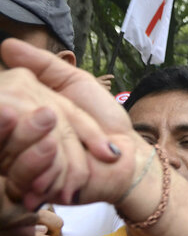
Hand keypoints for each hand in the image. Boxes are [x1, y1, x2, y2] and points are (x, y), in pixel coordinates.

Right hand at [0, 39, 138, 208]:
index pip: (5, 107)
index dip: (8, 107)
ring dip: (33, 150)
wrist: (129, 156)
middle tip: (50, 118)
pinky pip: (22, 181)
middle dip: (24, 127)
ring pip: (8, 158)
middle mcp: (14, 140)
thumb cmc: (105, 118)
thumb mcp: (75, 83)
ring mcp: (21, 165)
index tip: (13, 107)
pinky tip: (53, 167)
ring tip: (52, 145)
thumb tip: (6, 45)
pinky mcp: (33, 189)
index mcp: (21, 113)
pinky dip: (40, 170)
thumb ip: (43, 65)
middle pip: (5, 132)